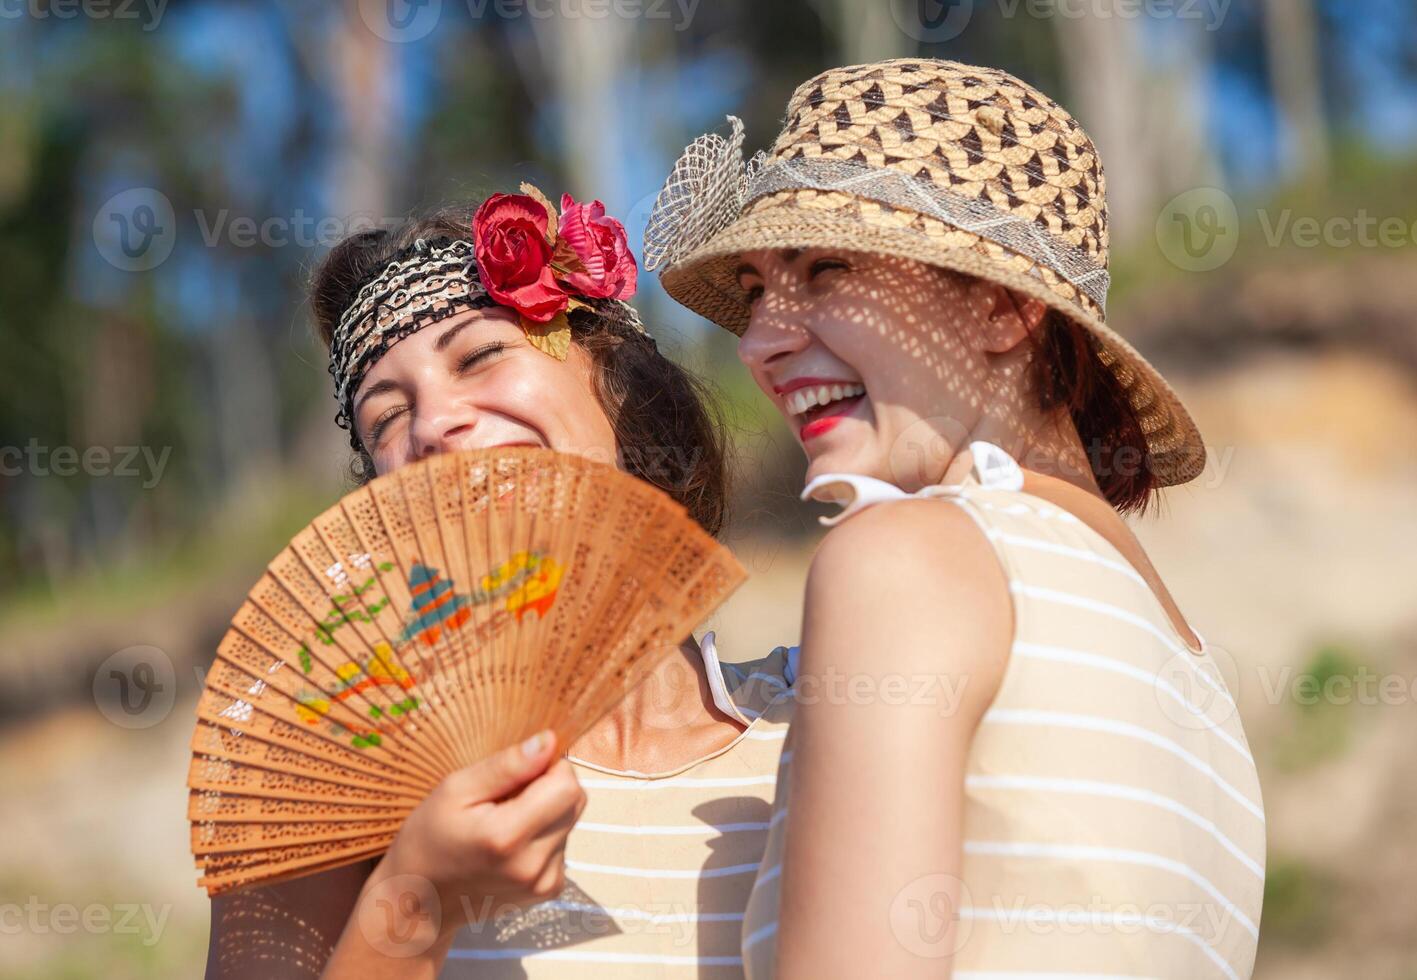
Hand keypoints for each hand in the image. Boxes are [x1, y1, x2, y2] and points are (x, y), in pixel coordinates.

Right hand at [363, 731, 585, 945]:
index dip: (548, 768)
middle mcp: (533, 866)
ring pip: (570, 821)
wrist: (419, 902)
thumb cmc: (429, 839)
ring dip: (545, 813)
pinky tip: (510, 845)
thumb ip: (506, 765)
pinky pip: (562, 844)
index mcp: (507, 837)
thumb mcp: (455, 790)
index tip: (518, 774)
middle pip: (574, 802)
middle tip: (505, 798)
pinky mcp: (548, 890)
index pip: (567, 785)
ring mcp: (544, 883)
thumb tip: (548, 741)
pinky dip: (543, 836)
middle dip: (548, 788)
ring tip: (503, 824)